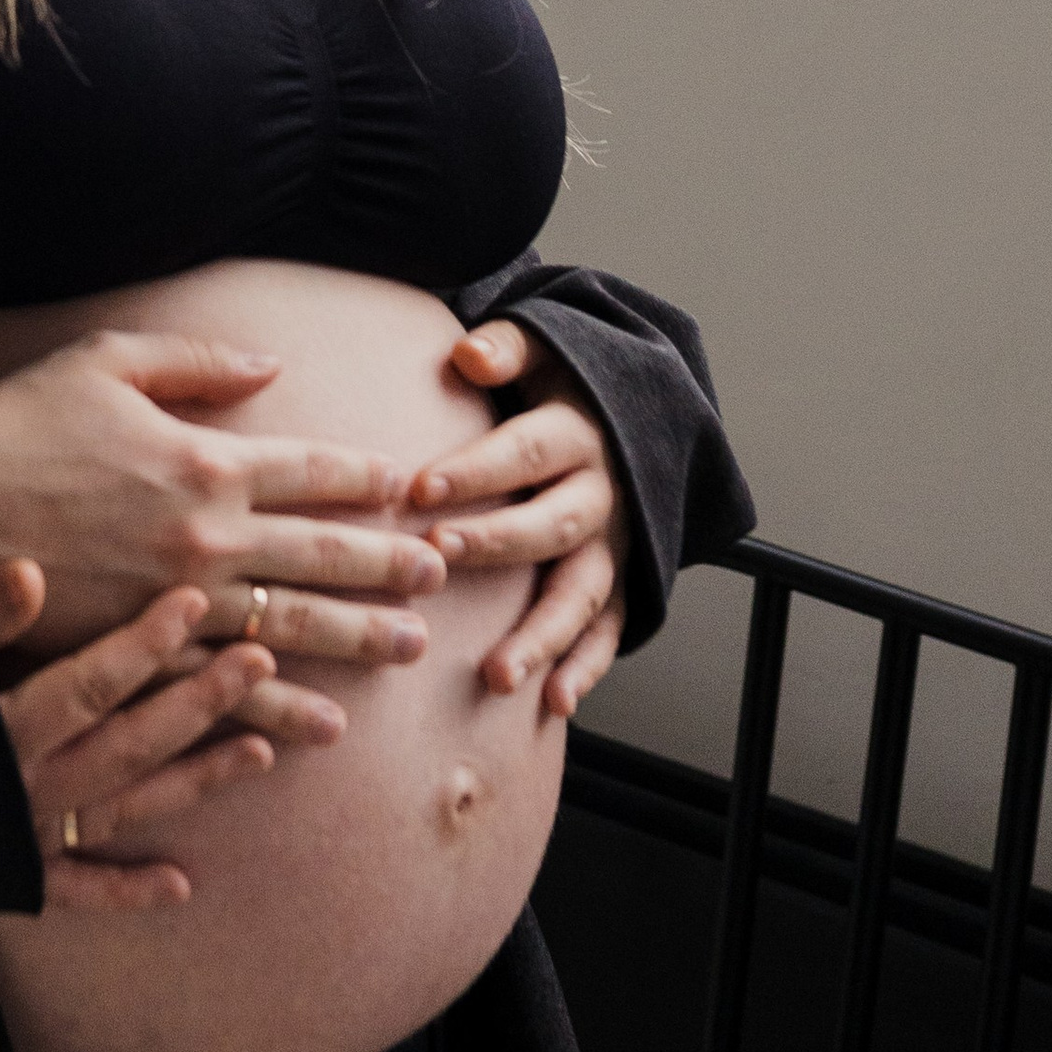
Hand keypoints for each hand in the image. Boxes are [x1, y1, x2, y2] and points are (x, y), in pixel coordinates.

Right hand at [0, 321, 444, 665]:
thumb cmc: (20, 420)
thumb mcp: (110, 361)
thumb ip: (199, 360)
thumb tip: (272, 364)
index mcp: (203, 459)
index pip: (311, 471)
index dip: (368, 480)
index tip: (409, 487)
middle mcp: (203, 534)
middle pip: (320, 556)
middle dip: (388, 567)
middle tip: (441, 578)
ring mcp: (173, 600)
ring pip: (287, 627)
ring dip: (355, 642)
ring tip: (409, 653)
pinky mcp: (135, 648)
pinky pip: (222, 684)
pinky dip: (274, 707)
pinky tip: (315, 725)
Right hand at [0, 563, 345, 909]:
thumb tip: (31, 566)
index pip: (90, 677)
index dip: (146, 639)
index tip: (197, 599)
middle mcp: (22, 785)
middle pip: (129, 740)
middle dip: (198, 701)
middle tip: (261, 661)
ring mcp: (19, 837)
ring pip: (124, 805)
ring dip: (194, 782)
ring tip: (264, 754)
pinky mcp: (3, 880)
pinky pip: (78, 891)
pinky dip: (128, 887)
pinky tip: (182, 885)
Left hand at [405, 320, 625, 716]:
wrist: (631, 413)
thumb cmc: (554, 386)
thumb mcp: (541, 350)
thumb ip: (505, 348)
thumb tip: (470, 355)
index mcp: (577, 432)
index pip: (525, 451)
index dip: (476, 468)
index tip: (421, 487)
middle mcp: (603, 492)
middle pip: (552, 523)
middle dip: (496, 543)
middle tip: (438, 556)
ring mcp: (616, 545)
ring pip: (584, 593)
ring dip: (542, 635)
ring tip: (496, 675)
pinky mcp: (623, 582)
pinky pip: (610, 631)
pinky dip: (586, 667)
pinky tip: (553, 704)